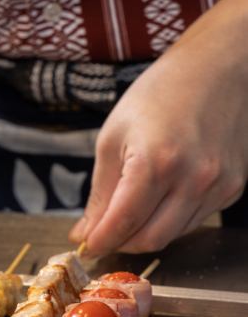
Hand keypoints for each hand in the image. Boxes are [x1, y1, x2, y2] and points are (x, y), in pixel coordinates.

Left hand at [70, 0, 247, 254]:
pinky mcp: (233, 188)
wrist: (215, 69)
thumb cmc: (157, 95)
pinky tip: (155, 202)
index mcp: (156, 161)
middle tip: (101, 234)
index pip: (122, 222)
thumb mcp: (113, 137)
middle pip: (150, 239)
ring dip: (143, 234)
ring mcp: (218, 185)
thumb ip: (101, 192)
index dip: (99, 241)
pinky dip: (167, 221)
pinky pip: (192, 221)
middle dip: (119, 243)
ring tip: (125, 215)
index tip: (84, 247)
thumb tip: (85, 231)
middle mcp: (193, 179)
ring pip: (172, 235)